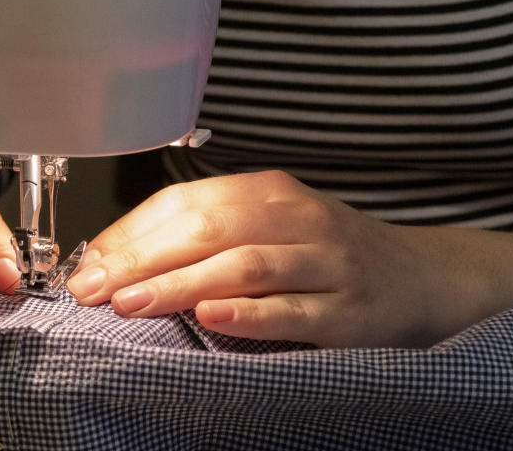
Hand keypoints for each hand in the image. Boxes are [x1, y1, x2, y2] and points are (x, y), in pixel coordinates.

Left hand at [68, 171, 512, 347]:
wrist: (421, 277)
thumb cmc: (328, 255)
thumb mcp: (273, 228)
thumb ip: (211, 236)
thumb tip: (124, 258)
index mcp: (269, 193)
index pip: (187, 202)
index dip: (133, 233)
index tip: (90, 263)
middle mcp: (298, 218)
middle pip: (209, 228)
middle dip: (143, 259)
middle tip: (93, 287)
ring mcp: (327, 262)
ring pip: (245, 265)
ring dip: (181, 283)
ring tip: (132, 302)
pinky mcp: (351, 310)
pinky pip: (294, 311)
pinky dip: (251, 314)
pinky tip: (212, 319)